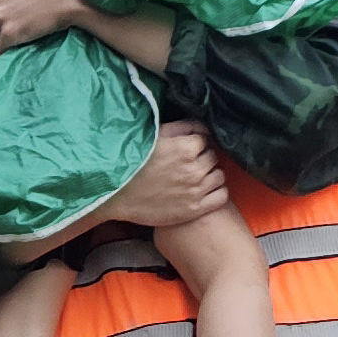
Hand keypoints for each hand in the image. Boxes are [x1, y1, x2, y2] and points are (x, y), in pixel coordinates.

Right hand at [106, 124, 226, 227]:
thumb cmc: (133, 162)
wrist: (116, 194)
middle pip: (213, 157)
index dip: (196, 144)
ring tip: (194, 177)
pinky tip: (204, 191)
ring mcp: (197, 190)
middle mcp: (195, 169)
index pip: (206, 140)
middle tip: (187, 164)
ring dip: (210, 174)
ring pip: (219, 175)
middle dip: (203, 158)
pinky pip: (221, 196)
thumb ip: (184, 127)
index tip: (186, 150)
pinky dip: (217, 191)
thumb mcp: (156, 135)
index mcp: (187, 147)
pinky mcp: (194, 209)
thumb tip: (204, 128)